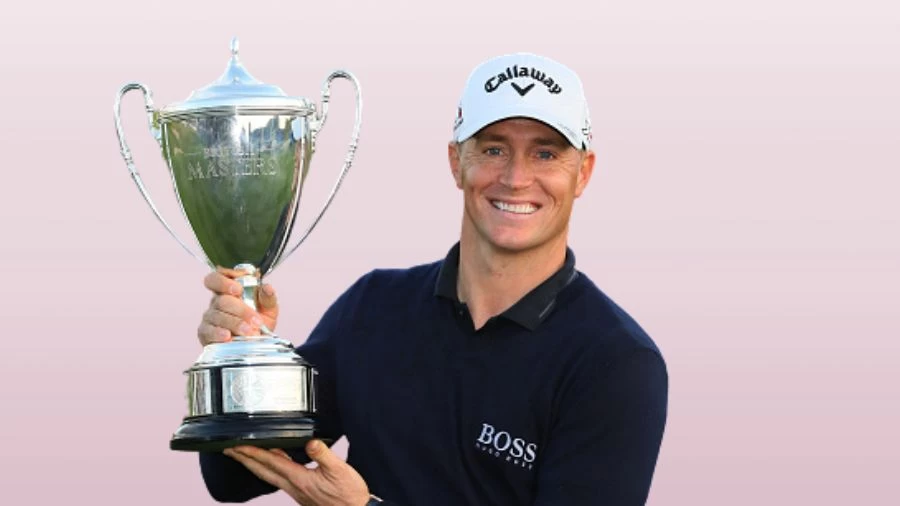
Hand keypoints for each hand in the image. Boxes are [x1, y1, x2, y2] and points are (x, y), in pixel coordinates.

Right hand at [197, 266, 279, 345]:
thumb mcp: (268, 310)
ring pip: (217, 316)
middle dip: (241, 310)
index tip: (238, 289)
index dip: (224, 281)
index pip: (216, 277)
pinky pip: (208, 331)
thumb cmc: (259, 324)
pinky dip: (218, 333)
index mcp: (229, 290)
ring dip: (235, 324)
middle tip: (256, 320)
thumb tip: (267, 287)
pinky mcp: (205, 333)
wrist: (255, 345)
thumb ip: (268, 297)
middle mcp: (217, 302)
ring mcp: (210, 317)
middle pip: (222, 300)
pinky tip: (228, 337)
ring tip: (250, 332)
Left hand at [224, 440, 370, 505]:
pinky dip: (269, 469)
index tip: (238, 445)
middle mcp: (293, 486)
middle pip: (262, 471)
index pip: (271, 462)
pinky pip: (279, 478)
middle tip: (229, 449)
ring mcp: (296, 491)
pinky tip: (272, 464)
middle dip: (244, 459)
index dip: (253, 452)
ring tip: (243, 455)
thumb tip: (310, 442)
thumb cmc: (349, 494)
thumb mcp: (339, 470)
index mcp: (299, 479)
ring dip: (254, 465)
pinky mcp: (301, 492)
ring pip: (268, 476)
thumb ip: (323, 455)